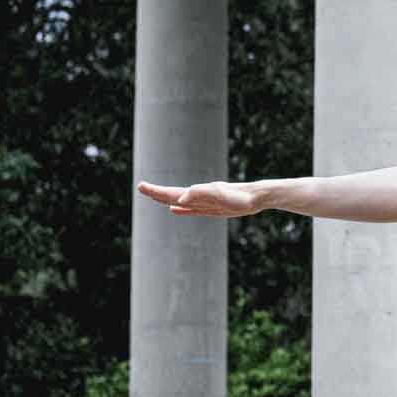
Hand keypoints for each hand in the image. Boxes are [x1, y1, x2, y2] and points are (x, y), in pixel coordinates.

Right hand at [137, 179, 260, 216]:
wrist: (256, 197)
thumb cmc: (239, 196)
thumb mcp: (218, 195)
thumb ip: (199, 194)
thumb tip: (179, 200)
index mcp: (196, 193)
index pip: (171, 192)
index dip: (156, 191)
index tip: (141, 186)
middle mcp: (198, 196)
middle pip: (172, 194)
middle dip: (156, 193)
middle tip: (140, 188)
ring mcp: (204, 202)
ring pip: (179, 201)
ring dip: (165, 199)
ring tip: (153, 197)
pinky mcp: (212, 209)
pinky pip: (191, 209)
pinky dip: (181, 209)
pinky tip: (174, 209)